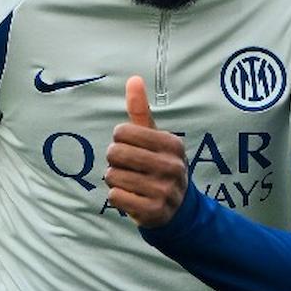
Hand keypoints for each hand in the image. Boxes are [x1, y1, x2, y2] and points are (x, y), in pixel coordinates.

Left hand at [105, 76, 187, 227]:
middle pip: (115, 153)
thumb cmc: (159, 164)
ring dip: (115, 179)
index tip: (131, 146)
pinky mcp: (153, 211)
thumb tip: (133, 79)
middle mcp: (172, 166)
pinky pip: (115, 196)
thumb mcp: (154, 137)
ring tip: (131, 182)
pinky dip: (117, 196)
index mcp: (172, 144)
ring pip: (112, 176)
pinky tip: (131, 197)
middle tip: (127, 166)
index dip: (119, 139)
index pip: (123, 131)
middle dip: (114, 160)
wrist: (177, 208)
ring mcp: (164, 190)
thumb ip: (140, 110)